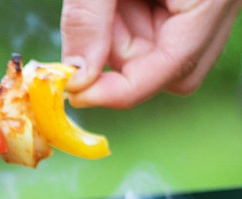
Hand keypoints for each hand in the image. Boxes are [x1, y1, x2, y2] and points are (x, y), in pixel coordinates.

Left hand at [60, 0, 241, 107]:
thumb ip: (88, 20)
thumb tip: (77, 77)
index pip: (173, 67)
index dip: (119, 89)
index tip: (75, 92)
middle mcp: (219, 7)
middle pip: (169, 70)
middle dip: (119, 62)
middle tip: (87, 35)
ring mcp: (206, 7)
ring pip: (157, 54)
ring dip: (117, 38)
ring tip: (104, 1)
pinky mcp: (187, 2)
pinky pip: (155, 31)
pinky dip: (123, 23)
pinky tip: (111, 1)